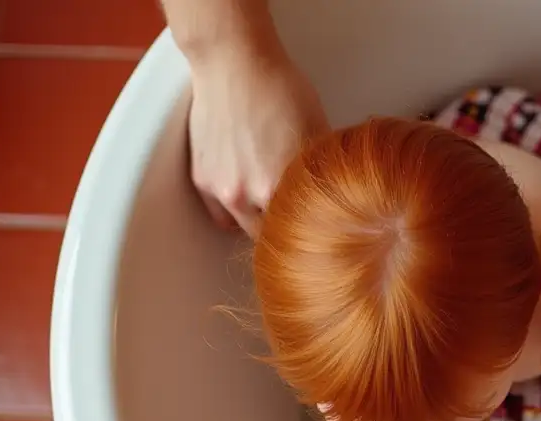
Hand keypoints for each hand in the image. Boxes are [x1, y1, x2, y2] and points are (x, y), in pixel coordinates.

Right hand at [186, 49, 327, 237]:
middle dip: (284, 229)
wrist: (234, 63)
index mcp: (282, 187)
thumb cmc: (279, 89)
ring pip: (243, 227)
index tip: (319, 230)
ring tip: (271, 204)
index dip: (311, 230)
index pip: (301, 230)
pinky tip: (248, 194)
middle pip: (271, 235)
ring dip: (258, 221)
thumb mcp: (318, 129)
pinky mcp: (202, 179)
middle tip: (297, 220)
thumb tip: (338, 189)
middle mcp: (248, 195)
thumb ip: (324, 168)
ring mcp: (222, 189)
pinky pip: (220, 213)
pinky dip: (234, 209)